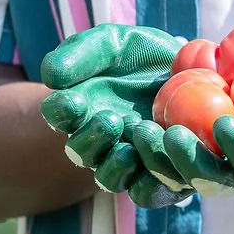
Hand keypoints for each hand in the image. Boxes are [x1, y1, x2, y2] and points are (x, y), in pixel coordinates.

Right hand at [40, 25, 187, 207]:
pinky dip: (150, 184)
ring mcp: (126, 157)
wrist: (182, 67)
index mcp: (78, 107)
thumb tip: (51, 76)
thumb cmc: (138, 53)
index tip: (73, 101)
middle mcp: (97, 138)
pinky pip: (147, 190)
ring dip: (116, 166)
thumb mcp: (110, 43)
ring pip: (109, 177)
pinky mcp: (156, 171)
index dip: (61, 111)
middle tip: (111, 120)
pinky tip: (161, 166)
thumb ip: (80, 54)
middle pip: (82, 152)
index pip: (59, 113)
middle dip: (92, 139)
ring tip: (130, 148)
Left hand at [155, 83, 233, 233]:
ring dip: (159, 158)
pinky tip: (134, 128)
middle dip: (188, 159)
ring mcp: (219, 173)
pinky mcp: (201, 161)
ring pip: (184, 176)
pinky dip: (151, 151)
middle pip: (210, 179)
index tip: (224, 120)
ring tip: (141, 131)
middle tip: (169, 133)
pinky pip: (171, 163)